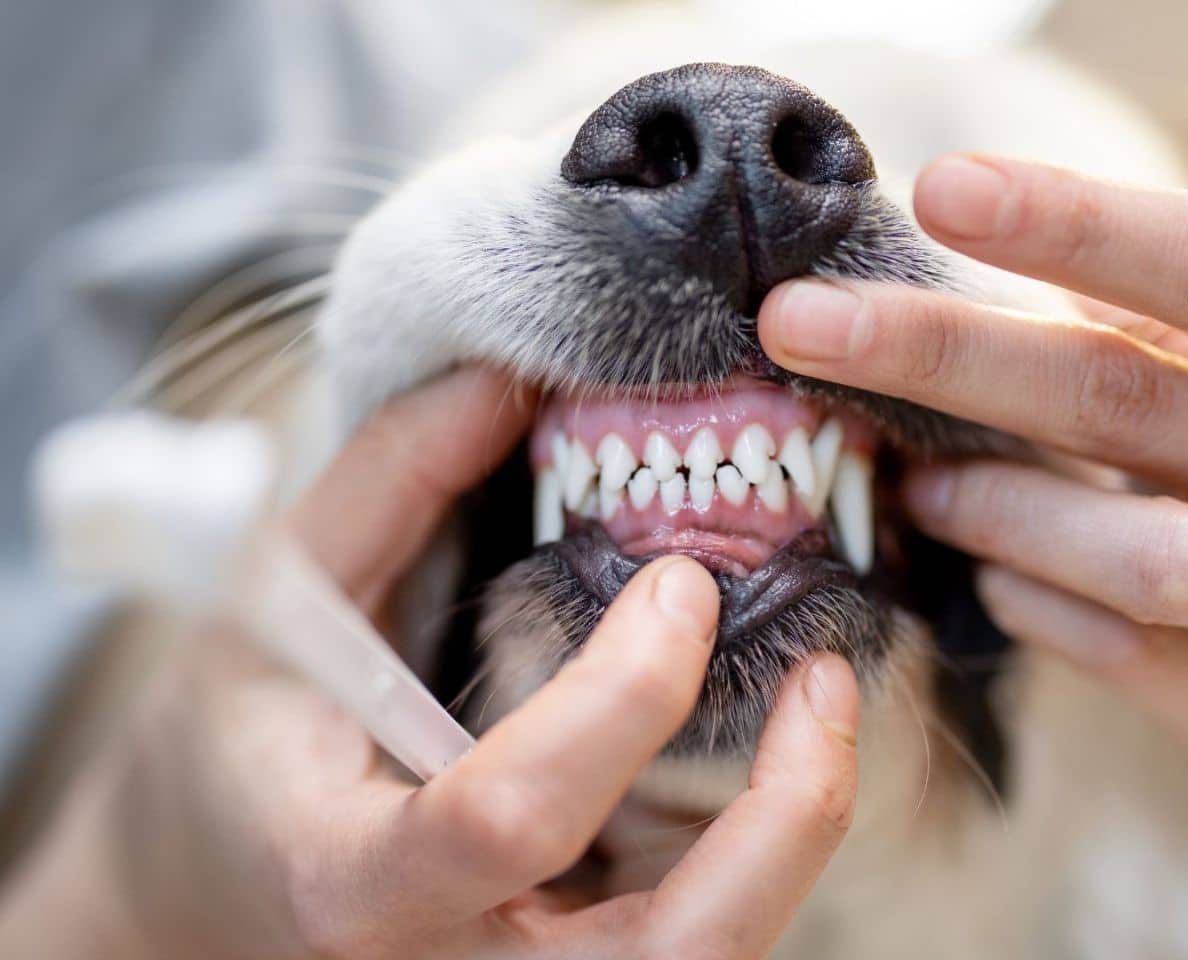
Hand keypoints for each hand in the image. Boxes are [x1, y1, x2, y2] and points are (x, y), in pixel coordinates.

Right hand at [0, 367, 860, 959]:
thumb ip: (389, 484)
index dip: (620, 700)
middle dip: (782, 823)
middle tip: (823, 678)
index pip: (507, 820)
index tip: (682, 582)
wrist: (220, 878)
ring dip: (793, 841)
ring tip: (822, 704)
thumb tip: (506, 378)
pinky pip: (696, 933)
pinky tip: (770, 748)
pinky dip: (757, 847)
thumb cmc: (238, 743)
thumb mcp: (276, 601)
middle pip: (670, 958)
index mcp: (354, 880)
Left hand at [759, 154, 1187, 753]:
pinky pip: (1132, 655)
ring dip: (991, 508)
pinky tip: (989, 580)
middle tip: (796, 321)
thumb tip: (960, 233)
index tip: (936, 189)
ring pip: (1137, 555)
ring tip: (909, 488)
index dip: (1076, 225)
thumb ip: (1140, 313)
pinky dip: (1037, 607)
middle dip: (940, 356)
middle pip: (1118, 397)